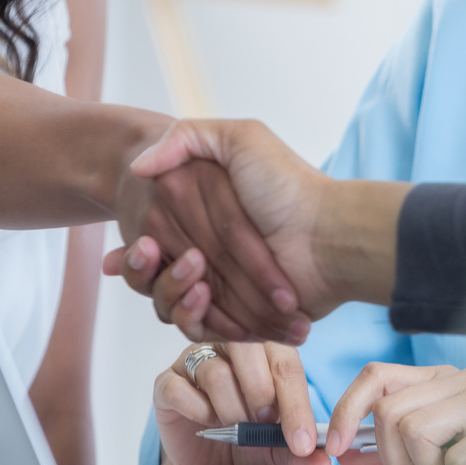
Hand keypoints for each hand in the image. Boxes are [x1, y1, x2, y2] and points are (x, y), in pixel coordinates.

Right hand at [111, 120, 407, 343]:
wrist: (328, 233)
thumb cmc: (286, 184)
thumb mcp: (241, 139)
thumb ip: (187, 137)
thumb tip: (138, 164)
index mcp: (200, 217)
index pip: (152, 239)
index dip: (137, 248)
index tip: (140, 242)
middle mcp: (206, 254)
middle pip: (154, 276)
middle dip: (147, 270)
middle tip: (153, 252)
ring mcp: (220, 288)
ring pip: (168, 305)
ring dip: (170, 291)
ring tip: (194, 274)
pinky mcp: (236, 318)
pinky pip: (198, 328)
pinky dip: (195, 317)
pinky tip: (202, 295)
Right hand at [153, 342, 330, 464]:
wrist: (208, 462)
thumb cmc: (246, 443)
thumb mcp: (278, 451)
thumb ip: (300, 455)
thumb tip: (322, 464)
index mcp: (266, 353)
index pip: (287, 365)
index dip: (296, 404)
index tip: (302, 442)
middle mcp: (230, 348)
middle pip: (248, 350)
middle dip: (262, 393)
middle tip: (264, 424)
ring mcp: (195, 361)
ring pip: (215, 371)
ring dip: (230, 408)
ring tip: (235, 429)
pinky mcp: (167, 382)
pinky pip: (178, 387)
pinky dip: (196, 410)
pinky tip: (206, 423)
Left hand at [326, 363, 465, 464]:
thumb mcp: (434, 457)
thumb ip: (390, 453)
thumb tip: (345, 452)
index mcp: (439, 380)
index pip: (375, 375)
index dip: (346, 409)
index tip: (336, 446)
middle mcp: (460, 379)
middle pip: (390, 412)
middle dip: (397, 458)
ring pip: (415, 431)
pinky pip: (456, 459)